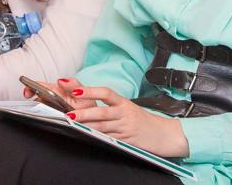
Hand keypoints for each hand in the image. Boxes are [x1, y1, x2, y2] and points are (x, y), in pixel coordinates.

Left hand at [52, 77, 188, 158]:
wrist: (162, 134)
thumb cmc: (141, 120)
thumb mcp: (127, 107)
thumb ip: (110, 104)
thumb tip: (86, 98)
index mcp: (123, 102)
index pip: (106, 93)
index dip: (91, 91)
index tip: (76, 90)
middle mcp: (124, 113)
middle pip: (102, 112)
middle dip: (84, 113)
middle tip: (69, 113)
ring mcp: (124, 128)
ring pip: (103, 127)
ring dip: (87, 126)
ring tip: (74, 125)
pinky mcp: (125, 140)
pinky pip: (109, 139)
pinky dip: (97, 137)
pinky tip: (87, 136)